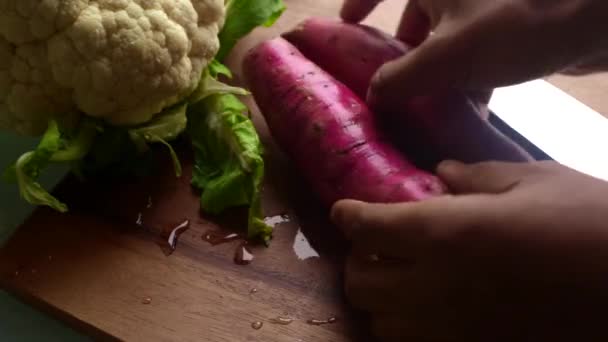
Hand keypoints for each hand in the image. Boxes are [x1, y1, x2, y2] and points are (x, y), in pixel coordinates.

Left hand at [331, 160, 607, 341]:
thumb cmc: (590, 224)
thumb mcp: (537, 181)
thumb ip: (478, 177)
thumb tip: (441, 173)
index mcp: (445, 233)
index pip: (369, 227)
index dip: (349, 215)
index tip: (344, 209)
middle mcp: (435, 286)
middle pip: (360, 283)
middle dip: (360, 260)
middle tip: (379, 244)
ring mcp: (451, 329)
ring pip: (381, 323)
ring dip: (380, 298)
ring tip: (401, 279)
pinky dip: (408, 327)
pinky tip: (431, 309)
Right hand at [341, 0, 607, 106]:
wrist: (594, 19)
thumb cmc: (513, 25)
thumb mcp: (445, 58)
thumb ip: (400, 79)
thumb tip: (373, 95)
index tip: (348, 23)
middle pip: (416, 15)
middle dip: (402, 51)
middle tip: (390, 83)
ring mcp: (484, 5)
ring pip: (447, 36)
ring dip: (437, 70)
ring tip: (427, 106)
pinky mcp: (510, 23)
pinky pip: (476, 47)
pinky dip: (468, 73)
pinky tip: (470, 107)